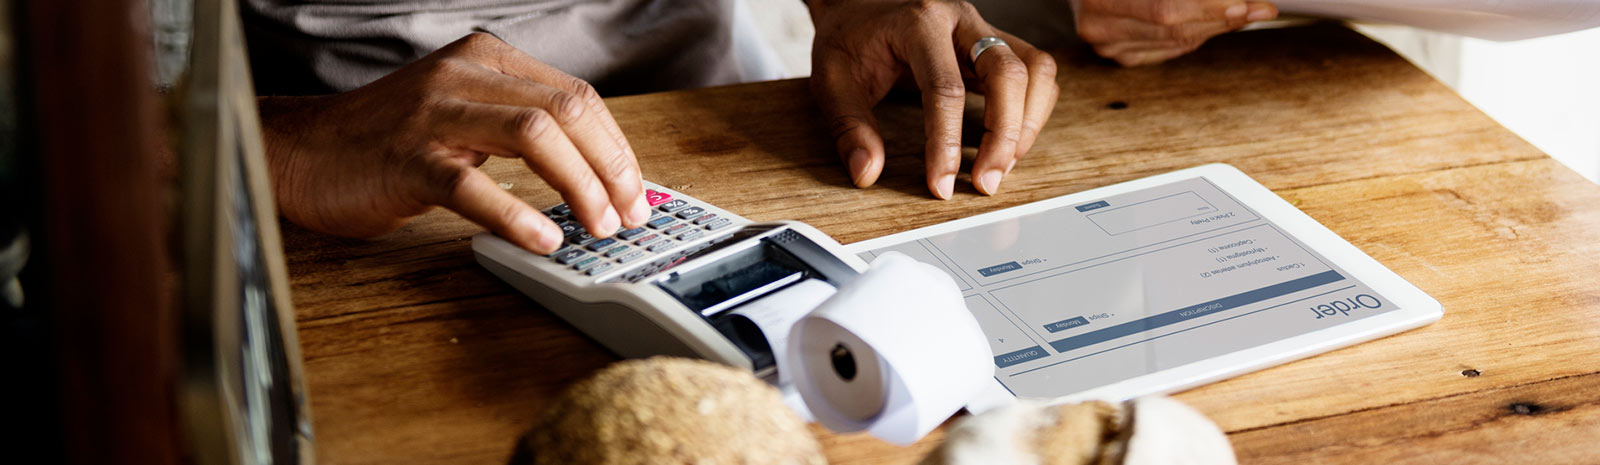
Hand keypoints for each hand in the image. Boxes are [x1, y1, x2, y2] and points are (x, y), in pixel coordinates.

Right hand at [258, 33, 649, 254]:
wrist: (300, 154)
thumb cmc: (386, 143)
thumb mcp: (463, 115)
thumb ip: (520, 127)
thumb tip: (594, 171)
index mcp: (486, 60)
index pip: (578, 97)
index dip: (617, 148)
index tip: (636, 192)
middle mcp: (464, 76)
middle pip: (568, 111)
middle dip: (611, 167)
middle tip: (629, 215)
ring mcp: (434, 115)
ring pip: (535, 136)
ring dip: (580, 186)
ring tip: (597, 226)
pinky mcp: (407, 160)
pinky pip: (472, 186)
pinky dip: (516, 215)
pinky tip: (542, 240)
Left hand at [809, 0, 1058, 198]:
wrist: (859, 4)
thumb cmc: (849, 40)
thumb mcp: (831, 81)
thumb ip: (848, 127)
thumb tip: (867, 173)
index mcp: (918, 23)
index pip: (945, 88)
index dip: (946, 143)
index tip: (941, 185)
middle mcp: (961, 18)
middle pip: (1007, 73)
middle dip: (1003, 135)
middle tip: (986, 183)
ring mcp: (984, 28)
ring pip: (1035, 69)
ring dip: (1027, 123)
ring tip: (1002, 166)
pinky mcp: (997, 42)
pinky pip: (1036, 72)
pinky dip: (1033, 110)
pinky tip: (1008, 144)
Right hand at [1073, 0, 1277, 65]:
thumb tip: (1241, 1)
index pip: (1166, 8)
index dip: (1210, 7)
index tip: (1248, 3)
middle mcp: (1096, 21)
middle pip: (1173, 26)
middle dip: (1223, 16)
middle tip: (1259, 9)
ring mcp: (1105, 42)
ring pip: (1175, 41)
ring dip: (1215, 26)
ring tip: (1244, 11)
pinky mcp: (1117, 54)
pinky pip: (1169, 50)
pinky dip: (1196, 35)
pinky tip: (1211, 22)